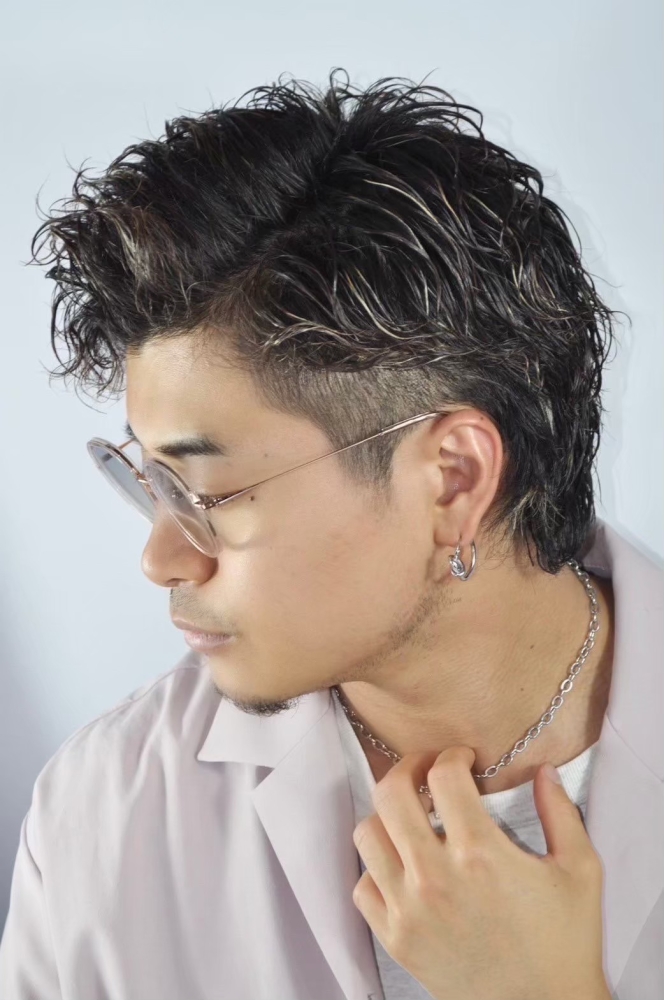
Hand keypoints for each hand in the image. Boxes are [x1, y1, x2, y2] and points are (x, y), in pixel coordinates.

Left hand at [351, 746, 610, 999]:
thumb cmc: (564, 945)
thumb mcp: (580, 871)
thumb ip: (560, 812)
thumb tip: (542, 770)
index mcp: (480, 853)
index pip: (442, 774)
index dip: (451, 755)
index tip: (462, 759)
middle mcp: (435, 877)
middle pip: (390, 793)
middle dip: (408, 768)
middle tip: (425, 770)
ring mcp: (408, 910)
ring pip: (367, 834)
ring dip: (387, 816)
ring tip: (411, 818)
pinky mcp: (395, 939)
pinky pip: (362, 885)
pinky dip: (376, 867)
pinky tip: (402, 865)